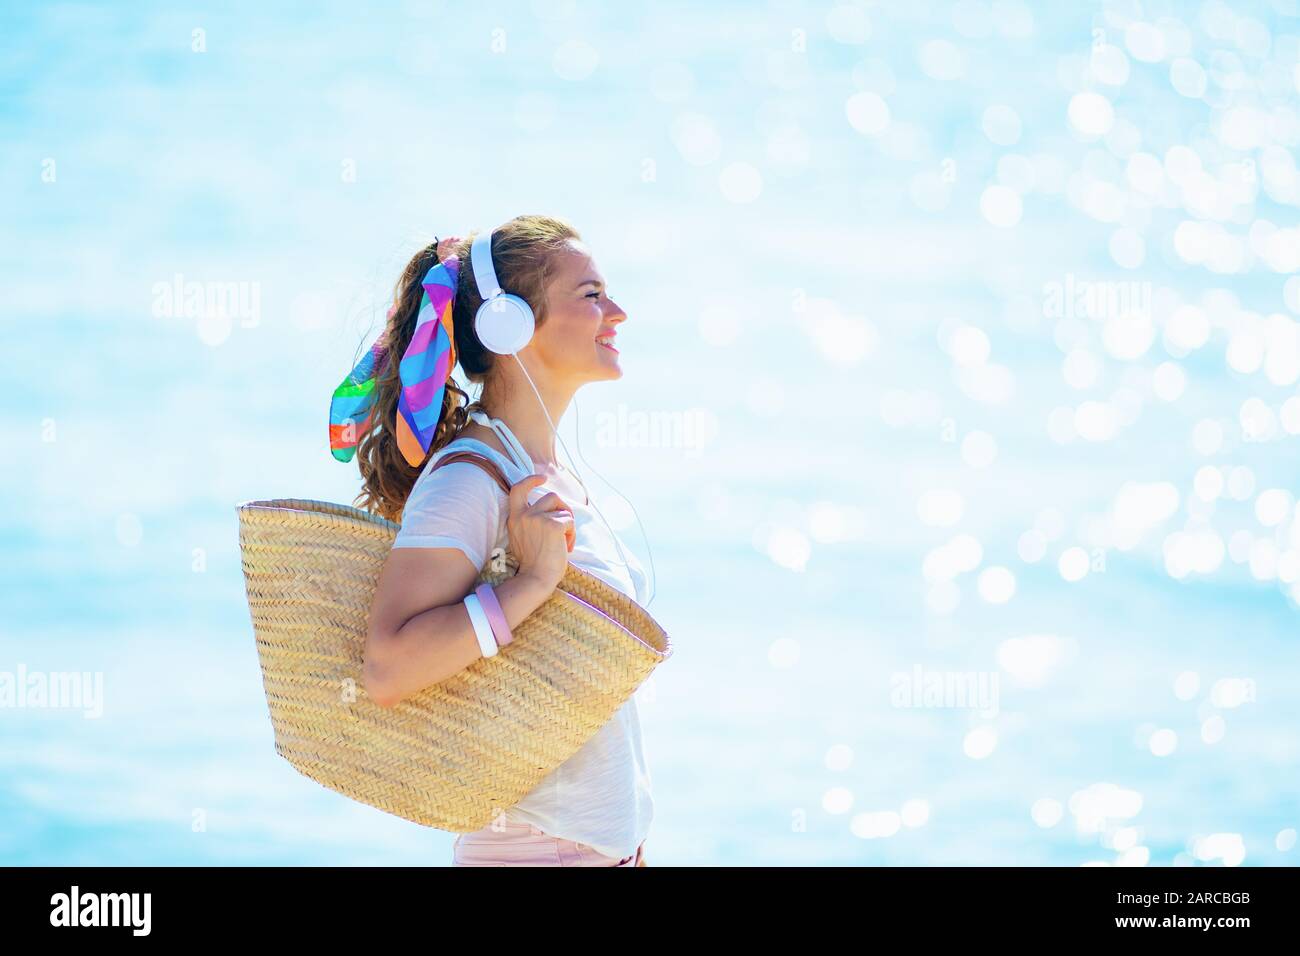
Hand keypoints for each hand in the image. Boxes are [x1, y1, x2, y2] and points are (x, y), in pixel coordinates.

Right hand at [507, 474, 574, 594]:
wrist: (536, 579)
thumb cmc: (534, 564)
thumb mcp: (523, 538)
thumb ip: (530, 522)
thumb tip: (550, 511)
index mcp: (515, 518)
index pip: (518, 489)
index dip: (531, 480)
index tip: (542, 478)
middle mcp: (524, 515)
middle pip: (551, 496)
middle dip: (563, 508)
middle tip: (567, 525)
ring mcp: (537, 519)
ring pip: (562, 508)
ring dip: (568, 522)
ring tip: (566, 540)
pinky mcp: (552, 525)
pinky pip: (569, 521)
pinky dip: (572, 534)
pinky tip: (567, 547)